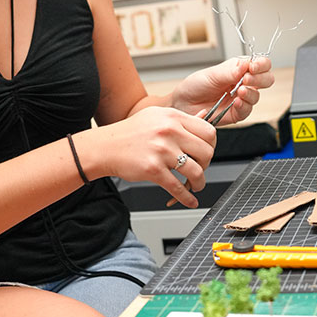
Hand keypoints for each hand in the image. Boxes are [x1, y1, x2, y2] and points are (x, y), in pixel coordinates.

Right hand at [87, 107, 216, 207]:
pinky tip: (189, 200)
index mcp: (173, 117)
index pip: (208, 131)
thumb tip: (206, 116)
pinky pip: (178, 187)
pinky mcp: (153, 169)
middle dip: (206, 165)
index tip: (206, 153)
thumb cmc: (130, 133)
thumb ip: (182, 119)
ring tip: (196, 185)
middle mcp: (169, 131)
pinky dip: (187, 198)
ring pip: (196, 171)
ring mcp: (161, 150)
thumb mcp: (157, 116)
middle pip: (206, 152)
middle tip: (200, 170)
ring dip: (199, 183)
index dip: (211, 146)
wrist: (105, 147)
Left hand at [170, 56, 274, 126]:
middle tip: (247, 78)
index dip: (261, 65)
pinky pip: (247, 111)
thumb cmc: (195, 85)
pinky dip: (243, 106)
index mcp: (239, 69)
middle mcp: (243, 83)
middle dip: (260, 79)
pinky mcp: (236, 113)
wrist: (183, 103)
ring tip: (239, 91)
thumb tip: (247, 64)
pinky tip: (236, 102)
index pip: (261, 64)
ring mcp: (241, 98)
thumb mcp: (212, 74)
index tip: (253, 67)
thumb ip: (231, 71)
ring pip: (257, 96)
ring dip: (250, 93)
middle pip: (266, 80)